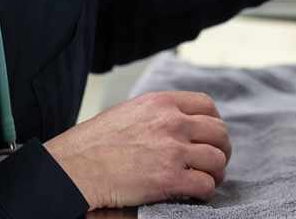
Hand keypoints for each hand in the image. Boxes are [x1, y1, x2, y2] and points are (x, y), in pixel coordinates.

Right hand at [45, 91, 231, 210]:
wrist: (73, 168)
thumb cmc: (95, 142)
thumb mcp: (131, 111)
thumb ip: (159, 112)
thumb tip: (179, 120)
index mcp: (163, 102)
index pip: (206, 105)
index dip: (214, 121)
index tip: (211, 135)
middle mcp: (172, 122)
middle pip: (217, 131)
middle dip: (221, 147)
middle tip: (216, 160)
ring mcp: (172, 150)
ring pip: (216, 158)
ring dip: (218, 171)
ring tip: (211, 178)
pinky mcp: (168, 178)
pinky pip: (204, 184)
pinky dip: (207, 191)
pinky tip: (199, 194)